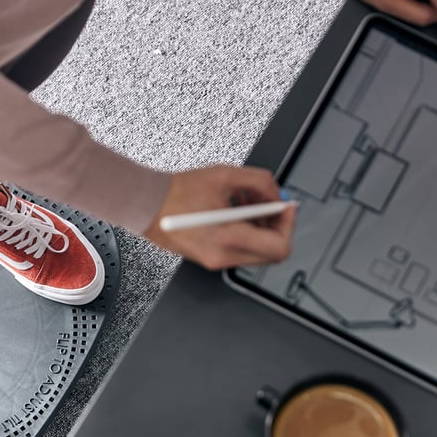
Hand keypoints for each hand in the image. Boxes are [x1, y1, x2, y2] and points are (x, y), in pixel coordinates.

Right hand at [143, 165, 295, 269]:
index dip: (288, 224)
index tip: (286, 207)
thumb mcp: (226, 175)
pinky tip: (234, 210)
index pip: (279, 246)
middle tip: (272, 204)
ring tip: (247, 202)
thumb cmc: (176, 192)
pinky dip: (245, 230)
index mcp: (228, 238)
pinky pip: (240, 249)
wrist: (148, 205)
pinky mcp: (210, 258)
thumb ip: (261, 182)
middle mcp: (223, 256)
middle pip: (271, 252)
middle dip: (276, 225)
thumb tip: (277, 195)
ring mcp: (216, 260)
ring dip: (260, 226)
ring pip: (256, 251)